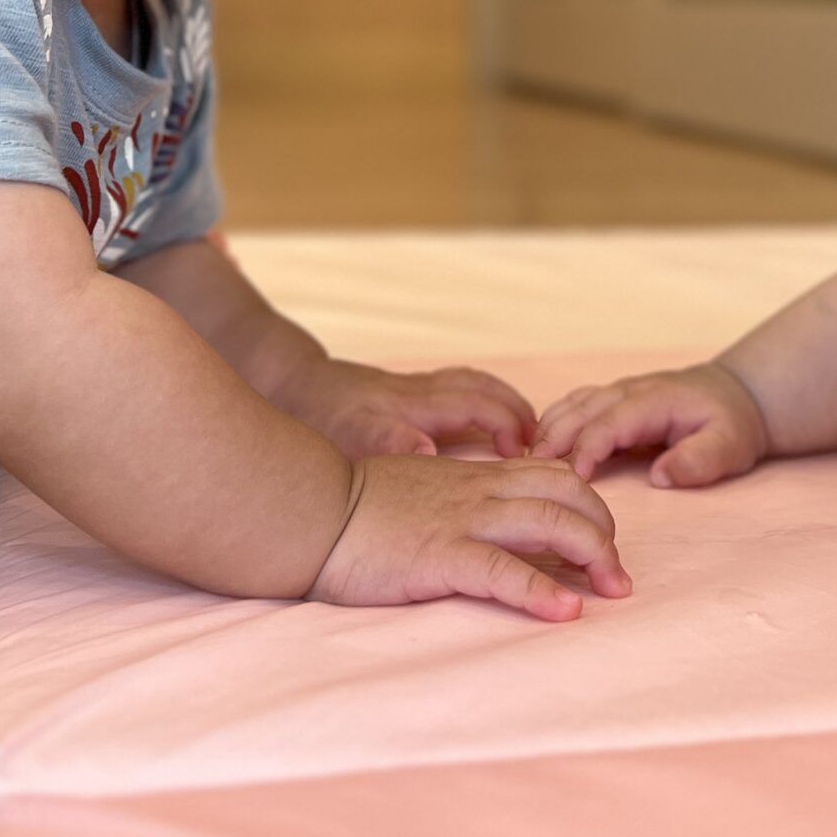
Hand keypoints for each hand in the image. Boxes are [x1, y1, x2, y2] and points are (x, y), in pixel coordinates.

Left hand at [271, 357, 537, 459]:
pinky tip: (488, 428)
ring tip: (529, 438)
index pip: (478, 404)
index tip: (524, 454)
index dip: (508, 426)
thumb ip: (390, 442)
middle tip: (544, 446)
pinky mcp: (411, 392)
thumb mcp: (349, 434)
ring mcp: (419, 388)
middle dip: (521, 414)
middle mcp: (424, 390)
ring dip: (508, 406)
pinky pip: (464, 389)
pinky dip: (487, 402)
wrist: (293, 382)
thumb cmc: (322, 415)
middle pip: (487, 390)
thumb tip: (430, 454)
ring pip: (478, 386)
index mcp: (416, 402)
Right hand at [309, 453, 630, 621]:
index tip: (600, 543)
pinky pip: (504, 571)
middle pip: (569, 495)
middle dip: (605, 532)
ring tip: (613, 590)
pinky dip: (542, 591)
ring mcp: (464, 521)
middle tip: (617, 576)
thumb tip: (490, 528)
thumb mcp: (422, 492)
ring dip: (592, 556)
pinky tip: (568, 611)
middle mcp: (480, 492)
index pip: (554, 475)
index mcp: (476, 476)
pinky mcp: (442, 556)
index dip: (589, 505)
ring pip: (552, 522)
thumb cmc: (357, 509)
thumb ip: (460, 502)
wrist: (311, 510)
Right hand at [529, 363, 770, 486]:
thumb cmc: (731, 425)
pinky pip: (573, 407)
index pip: (610, 423)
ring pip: (570, 405)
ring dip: (545, 430)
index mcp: (653, 401)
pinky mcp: (610, 400)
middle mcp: (628, 390)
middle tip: (525, 472)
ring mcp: (617, 392)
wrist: (736, 395)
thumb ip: (699, 461)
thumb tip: (661, 477)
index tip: (569, 477)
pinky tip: (536, 450)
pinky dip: (551, 424)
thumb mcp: (729, 447)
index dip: (586, 448)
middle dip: (551, 438)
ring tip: (521, 464)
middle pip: (579, 410)